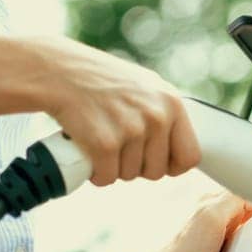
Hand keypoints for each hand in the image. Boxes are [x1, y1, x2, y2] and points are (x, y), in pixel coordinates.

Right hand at [27, 35, 201, 186]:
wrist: (60, 72)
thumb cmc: (101, 80)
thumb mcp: (144, 86)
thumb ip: (164, 112)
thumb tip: (180, 148)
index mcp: (171, 102)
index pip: (190, 155)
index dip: (171, 165)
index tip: (154, 161)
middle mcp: (156, 116)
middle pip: (157, 172)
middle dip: (136, 166)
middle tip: (118, 146)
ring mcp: (131, 130)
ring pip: (129, 176)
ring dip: (113, 166)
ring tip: (101, 139)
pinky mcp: (105, 144)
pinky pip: (106, 178)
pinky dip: (95, 173)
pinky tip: (88, 152)